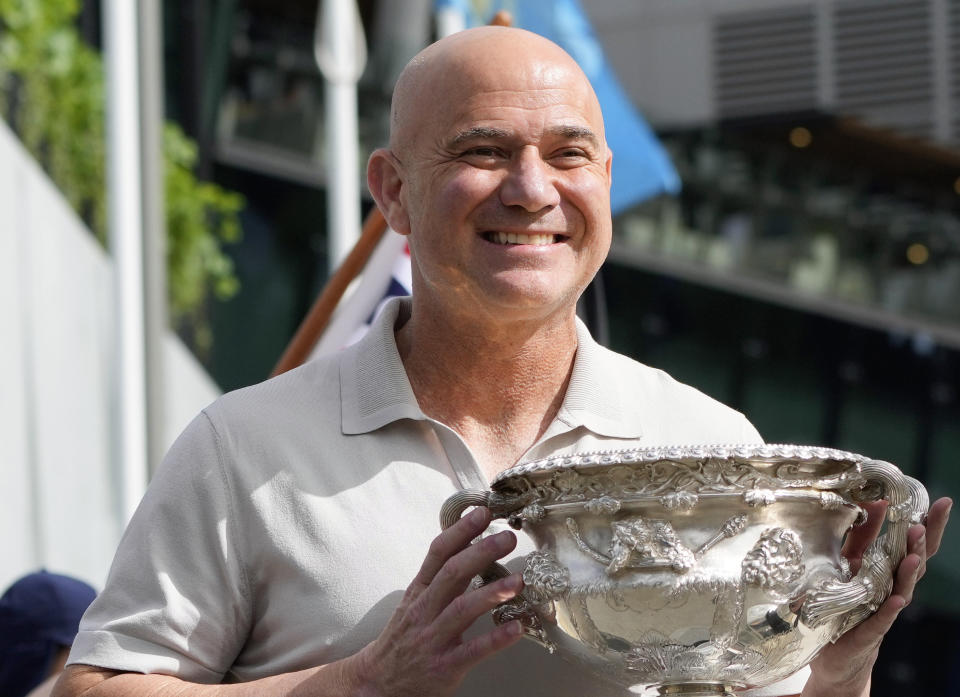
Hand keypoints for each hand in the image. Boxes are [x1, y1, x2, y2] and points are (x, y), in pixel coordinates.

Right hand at [350, 506, 524, 696]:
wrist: (378, 682)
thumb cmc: (404, 637)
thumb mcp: (417, 601)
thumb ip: (442, 576)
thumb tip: (471, 542)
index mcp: (419, 590)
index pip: (438, 553)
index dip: (460, 531)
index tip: (482, 513)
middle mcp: (424, 610)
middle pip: (452, 575)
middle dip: (480, 553)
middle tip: (507, 538)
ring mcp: (433, 638)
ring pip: (461, 610)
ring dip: (491, 593)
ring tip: (517, 581)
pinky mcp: (444, 666)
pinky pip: (472, 650)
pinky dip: (495, 639)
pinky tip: (517, 627)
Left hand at [802, 496, 951, 696]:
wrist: (833, 652)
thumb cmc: (844, 602)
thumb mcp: (850, 562)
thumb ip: (863, 535)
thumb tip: (877, 500)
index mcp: (889, 569)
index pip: (914, 544)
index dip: (930, 525)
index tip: (944, 502)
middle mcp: (892, 588)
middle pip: (914, 564)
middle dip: (921, 545)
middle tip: (922, 525)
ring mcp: (883, 610)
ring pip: (902, 589)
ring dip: (909, 573)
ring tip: (914, 557)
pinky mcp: (869, 631)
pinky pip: (882, 619)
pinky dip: (890, 609)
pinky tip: (899, 599)